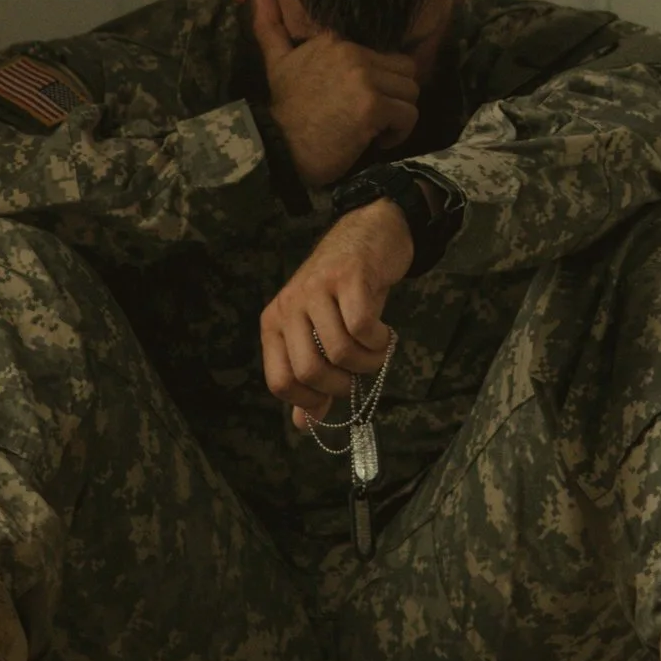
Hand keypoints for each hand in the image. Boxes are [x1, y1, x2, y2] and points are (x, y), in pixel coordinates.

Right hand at [251, 0, 418, 188]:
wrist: (281, 147)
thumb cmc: (284, 108)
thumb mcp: (276, 62)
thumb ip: (271, 25)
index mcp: (336, 40)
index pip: (388, 52)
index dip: (383, 77)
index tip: (365, 97)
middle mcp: (353, 54)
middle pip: (406, 71)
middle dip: (395, 95)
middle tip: (377, 113)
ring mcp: (365, 80)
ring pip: (411, 93)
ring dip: (398, 115)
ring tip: (377, 128)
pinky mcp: (373, 108)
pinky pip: (408, 116)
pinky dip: (399, 133)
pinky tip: (378, 141)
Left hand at [260, 201, 415, 424]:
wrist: (368, 235)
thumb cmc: (344, 293)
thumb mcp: (321, 334)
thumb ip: (311, 379)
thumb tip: (305, 425)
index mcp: (275, 324)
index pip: (279, 381)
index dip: (310, 399)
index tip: (334, 395)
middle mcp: (289, 306)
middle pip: (309, 370)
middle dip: (342, 385)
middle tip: (359, 373)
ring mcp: (317, 289)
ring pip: (339, 351)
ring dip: (368, 362)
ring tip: (377, 350)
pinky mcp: (348, 276)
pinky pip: (362, 326)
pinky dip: (379, 341)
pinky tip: (384, 334)